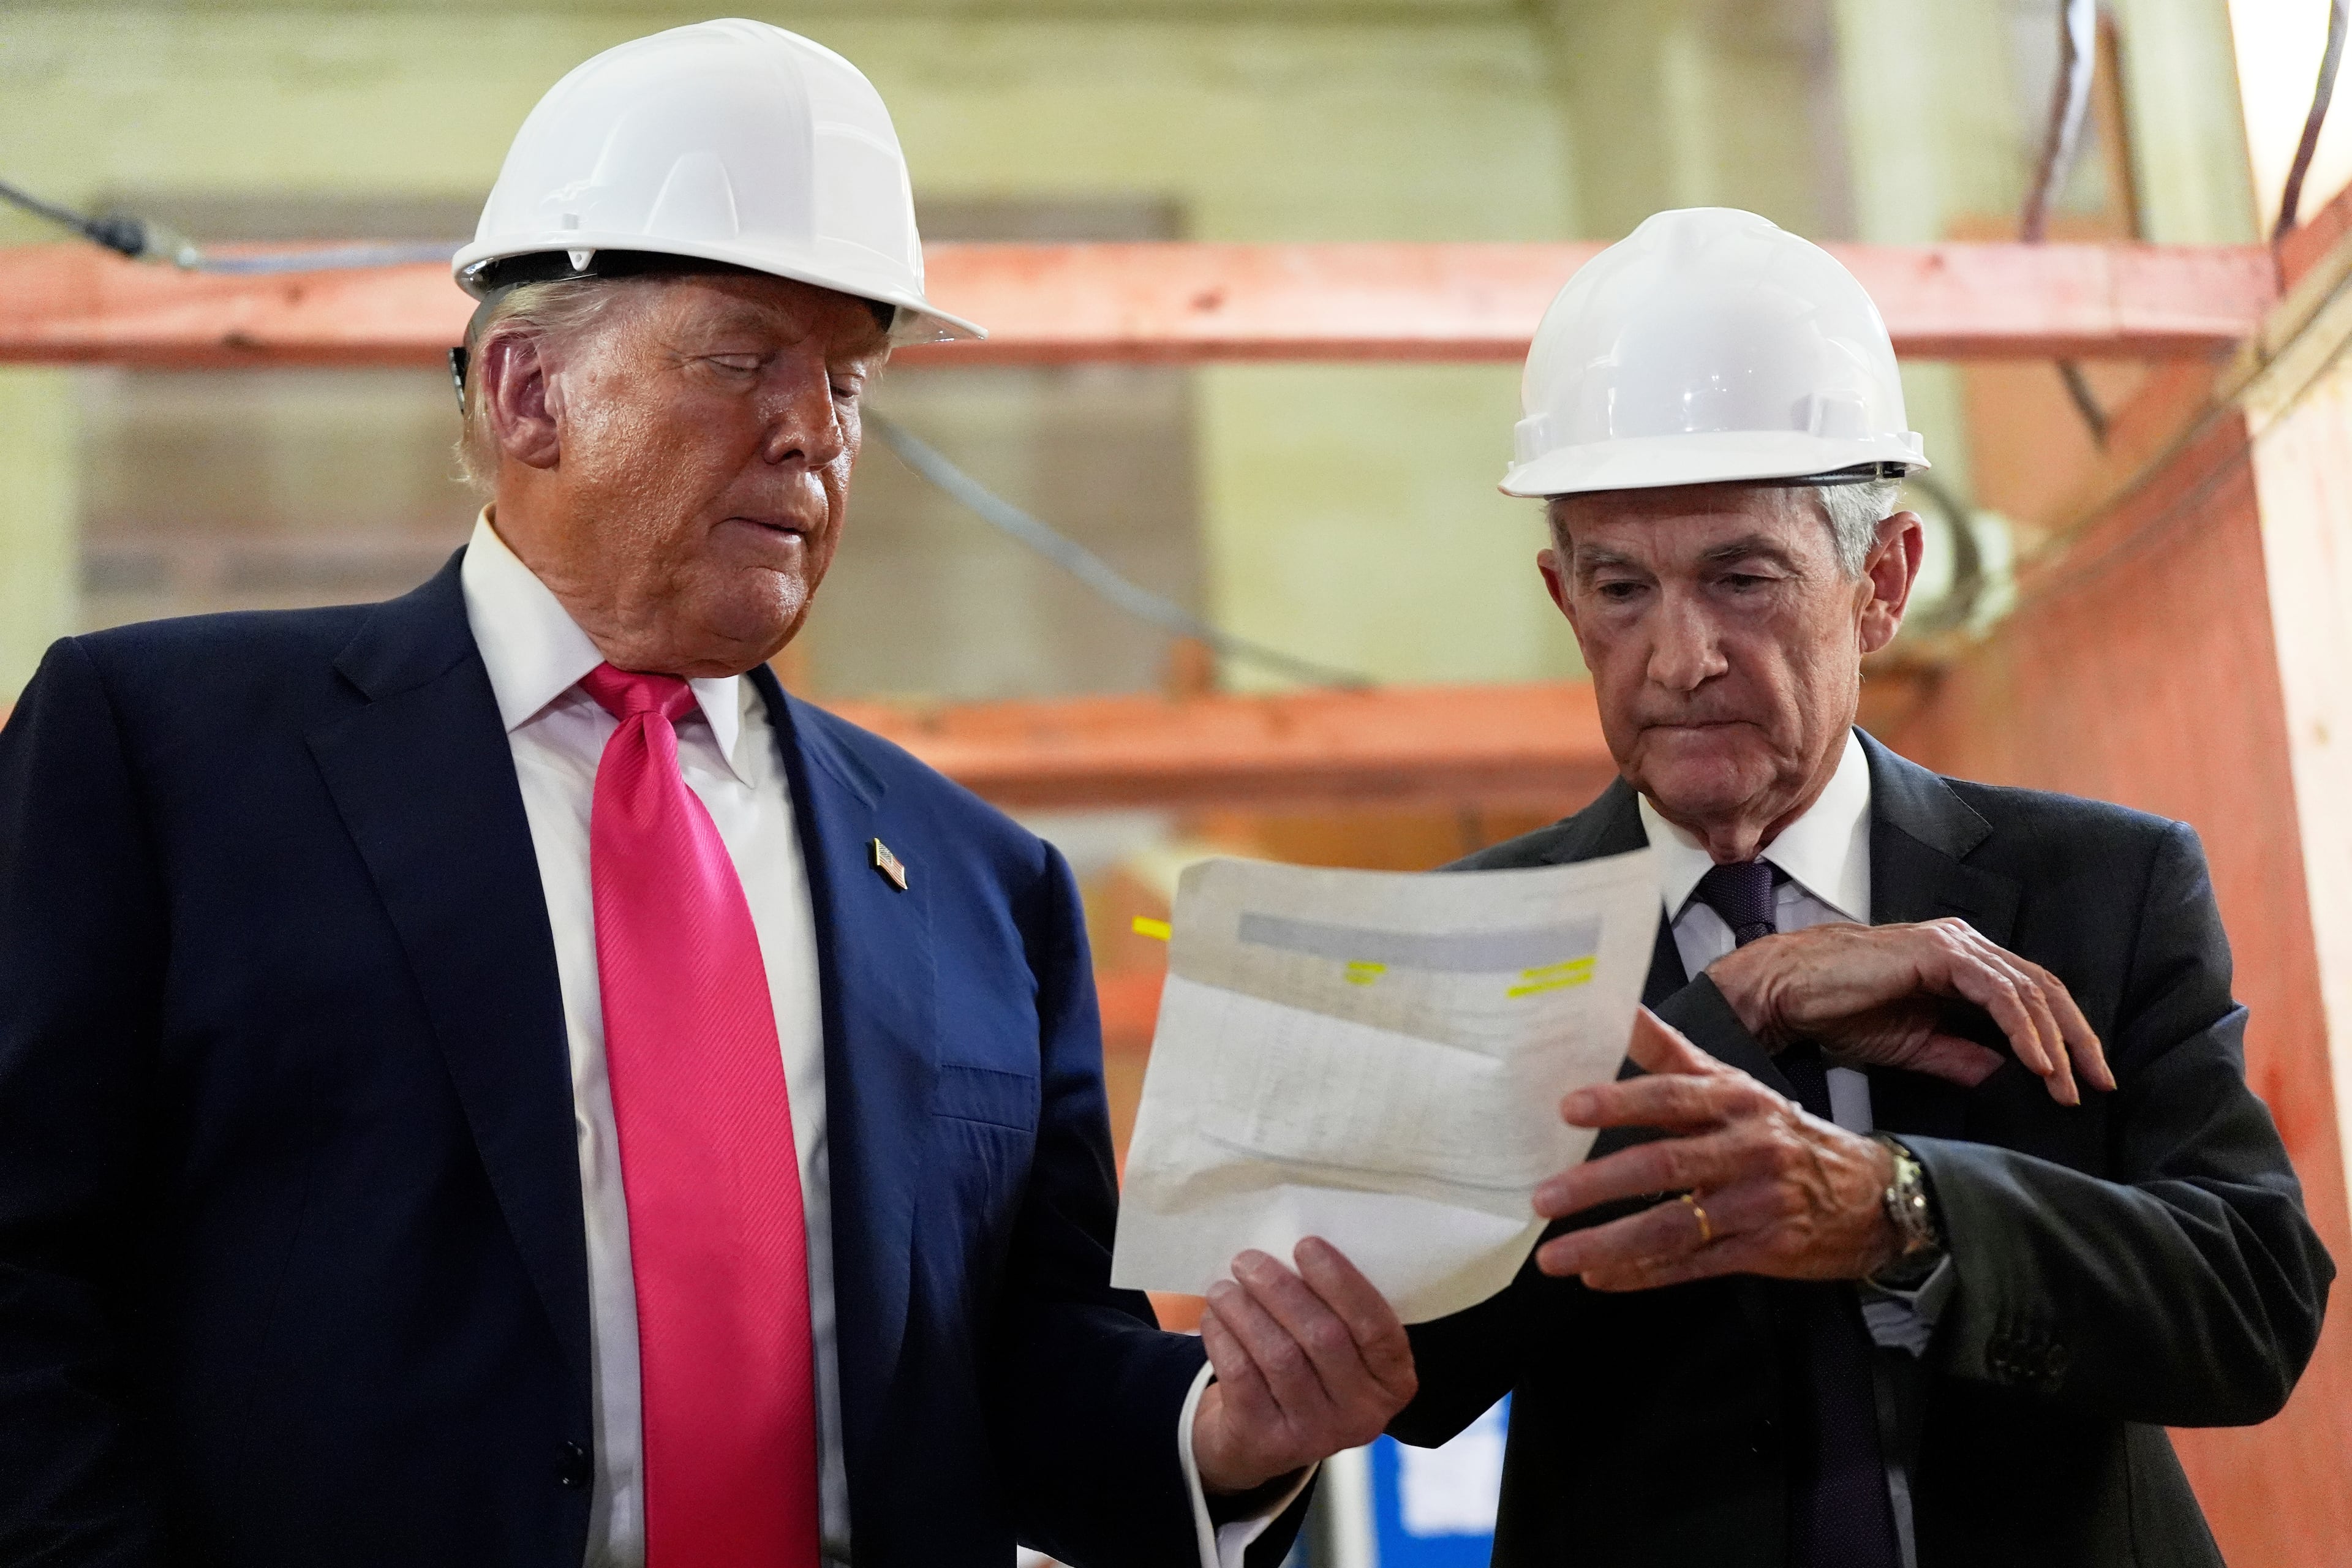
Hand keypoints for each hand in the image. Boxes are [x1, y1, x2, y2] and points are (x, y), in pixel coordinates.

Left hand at [1190, 1238, 1417, 1495]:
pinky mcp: (1268, 1442)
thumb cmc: (1308, 1370)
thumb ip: (1335, 1308)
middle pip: (1323, 1337)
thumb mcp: (1341, 1349)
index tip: (1306, 1245)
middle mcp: (1363, 1415)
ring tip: (1223, 1288)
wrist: (1261, 1440)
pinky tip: (1214, 1318)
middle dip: (1281, 1289)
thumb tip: (1299, 1247)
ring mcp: (1316, 1434)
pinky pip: (1242, 1376)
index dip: (1342, 1283)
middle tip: (1248, 1260)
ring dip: (1245, 1310)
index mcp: (1393, 1381)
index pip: (1377, 1328)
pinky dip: (1224, 1338)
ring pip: (1279, 1355)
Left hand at [1532, 1009, 1898, 1287]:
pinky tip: (1600, 1278)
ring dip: (1610, 1242)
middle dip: (1598, 1183)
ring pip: (1673, 1225)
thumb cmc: (1784, 1135)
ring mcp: (1756, 1203)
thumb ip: (1673, 1054)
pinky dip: (1643, 1275)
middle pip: (1665, 1163)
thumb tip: (1622, 1011)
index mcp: (1736, 1100)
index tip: (1569, 1107)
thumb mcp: (1738, 1085)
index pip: (1672, 1095)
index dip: (1620, 1100)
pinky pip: (1694, 1265)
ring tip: (1556, 1255)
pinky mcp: (1765, 1250)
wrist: (1873, 1194)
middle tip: (1545, 1196)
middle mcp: (1747, 1149)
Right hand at [1707, 917, 2111, 1104]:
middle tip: (2098, 1085)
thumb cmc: (1840, 1012)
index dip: (2066, 1038)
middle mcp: (1966, 946)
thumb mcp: (1915, 1046)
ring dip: (2055, 1043)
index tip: (2084, 1084)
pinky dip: (2024, 1030)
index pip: (2032, 997)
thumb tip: (2006, 1076)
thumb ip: (1962, 1057)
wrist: (1789, 993)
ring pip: (2030, 990)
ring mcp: (1955, 944)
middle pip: (2045, 989)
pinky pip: (1999, 992)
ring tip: (2066, 1086)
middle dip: (2078, 1041)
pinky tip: (2037, 1064)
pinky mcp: (1940, 952)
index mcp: (1964, 964)